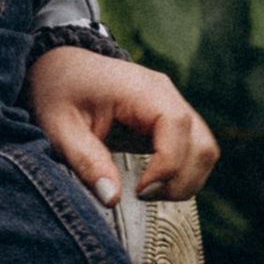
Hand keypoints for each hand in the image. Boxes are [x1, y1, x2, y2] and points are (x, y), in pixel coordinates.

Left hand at [26, 42, 216, 211]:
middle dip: (180, 181)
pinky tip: (151, 181)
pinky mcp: (170, 119)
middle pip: (202, 144)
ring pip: (204, 149)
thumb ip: (86, 160)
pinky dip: (182, 172)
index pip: (177, 127)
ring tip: (148, 191)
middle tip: (141, 196)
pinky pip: (194, 149)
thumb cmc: (59, 91)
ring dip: (185, 180)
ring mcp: (172, 105)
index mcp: (141, 89)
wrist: (59, 64)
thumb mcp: (59, 126)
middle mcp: (166, 94)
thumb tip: (113, 198)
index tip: (138, 191)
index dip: (166, 166)